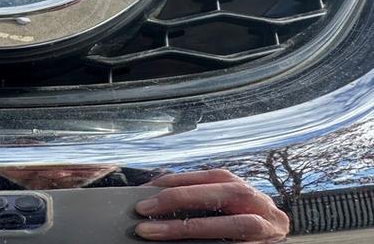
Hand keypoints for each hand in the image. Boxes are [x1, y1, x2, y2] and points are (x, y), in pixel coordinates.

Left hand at [135, 169, 289, 241]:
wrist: (273, 241)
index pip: (203, 177)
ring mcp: (266, 228)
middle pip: (218, 194)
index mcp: (238, 186)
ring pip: (230, 226)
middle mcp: (257, 202)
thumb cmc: (240, 222)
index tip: (141, 192)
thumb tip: (154, 199)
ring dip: (187, 228)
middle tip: (142, 208)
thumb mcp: (221, 205)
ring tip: (152, 232)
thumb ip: (196, 200)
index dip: (170, 183)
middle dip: (177, 199)